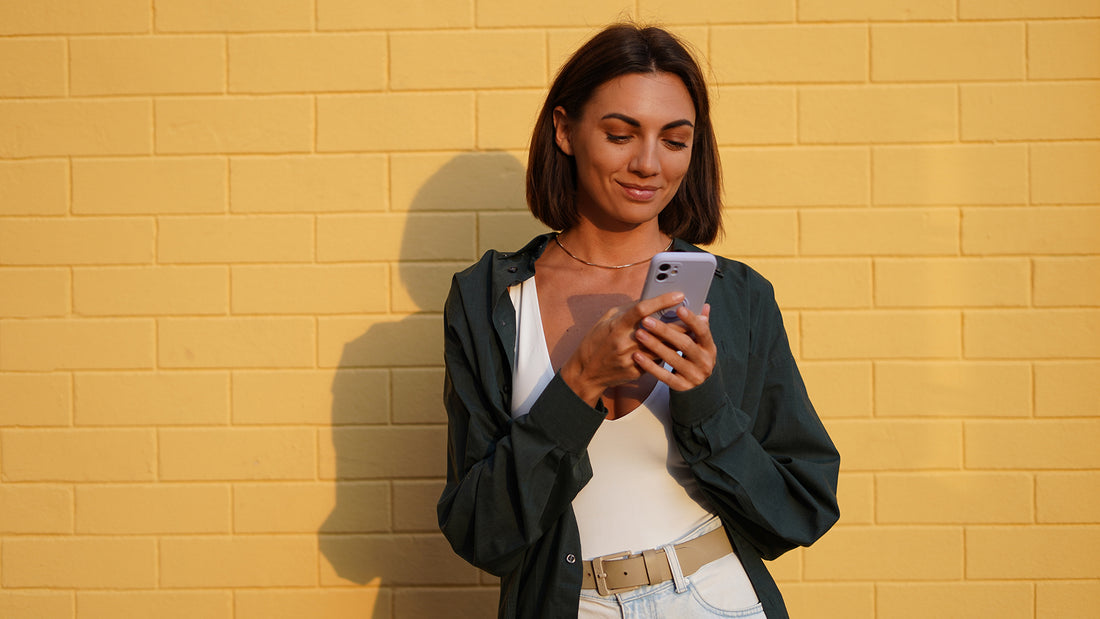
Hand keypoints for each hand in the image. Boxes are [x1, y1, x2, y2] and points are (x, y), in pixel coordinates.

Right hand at [560, 292, 686, 405]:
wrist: (586, 373)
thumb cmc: (596, 342)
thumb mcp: (606, 320)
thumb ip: (627, 310)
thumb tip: (649, 299)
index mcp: (617, 325)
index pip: (643, 309)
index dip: (662, 301)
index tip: (679, 294)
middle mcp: (625, 342)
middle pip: (660, 330)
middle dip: (680, 321)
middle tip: (696, 314)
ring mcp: (631, 358)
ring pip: (663, 347)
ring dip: (679, 338)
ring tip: (693, 329)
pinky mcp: (636, 371)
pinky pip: (657, 360)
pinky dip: (668, 352)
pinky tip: (678, 347)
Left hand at [632, 303, 715, 390]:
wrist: (700, 389)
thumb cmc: (695, 358)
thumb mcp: (701, 344)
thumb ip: (701, 326)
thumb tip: (704, 305)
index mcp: (709, 347)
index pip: (702, 331)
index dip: (692, 320)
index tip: (678, 309)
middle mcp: (704, 362)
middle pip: (685, 344)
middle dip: (665, 331)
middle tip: (646, 320)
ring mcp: (694, 376)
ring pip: (673, 359)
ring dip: (654, 346)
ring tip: (639, 334)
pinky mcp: (681, 387)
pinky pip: (664, 376)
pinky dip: (650, 366)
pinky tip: (637, 355)